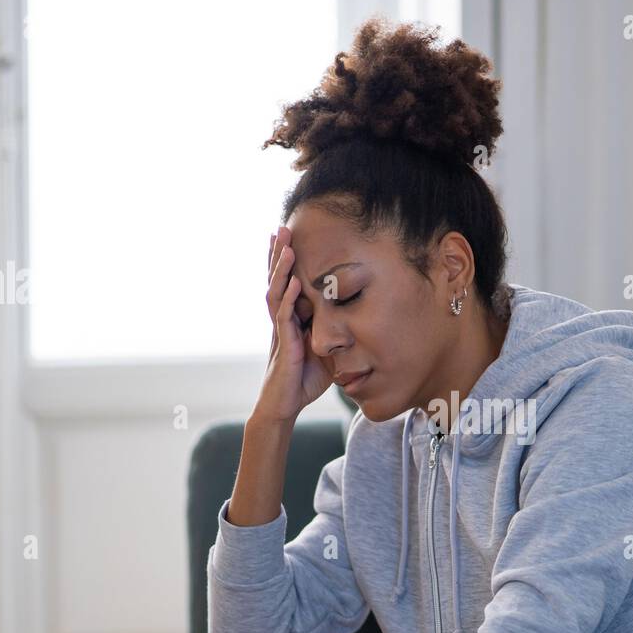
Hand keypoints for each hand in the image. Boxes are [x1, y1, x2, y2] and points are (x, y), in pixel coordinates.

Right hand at [254, 226, 334, 421]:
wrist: (285, 406)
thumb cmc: (304, 380)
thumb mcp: (326, 351)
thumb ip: (335, 333)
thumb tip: (357, 320)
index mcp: (291, 318)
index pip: (286, 283)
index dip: (285, 262)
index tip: (288, 237)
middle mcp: (282, 320)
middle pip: (277, 280)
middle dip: (279, 254)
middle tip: (281, 227)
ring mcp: (280, 330)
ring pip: (276, 292)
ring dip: (280, 269)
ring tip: (285, 245)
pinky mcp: (283, 344)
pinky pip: (283, 317)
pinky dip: (287, 298)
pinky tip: (292, 283)